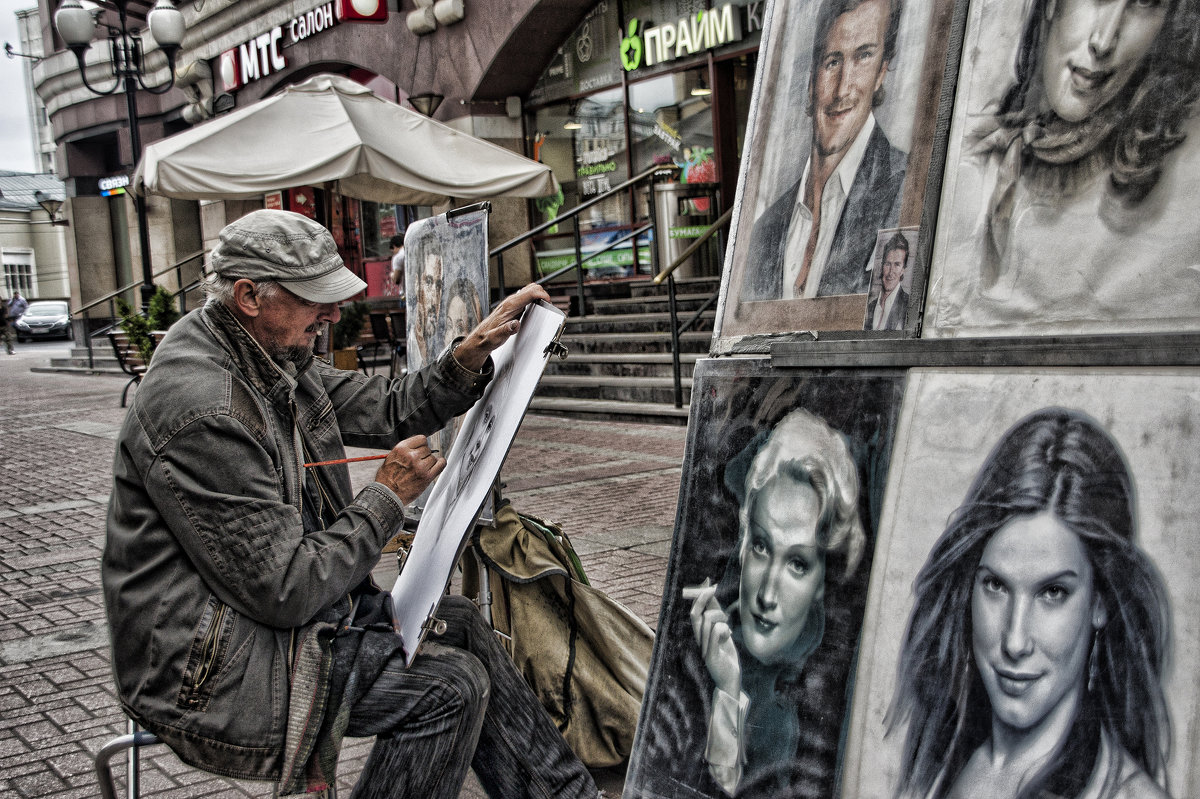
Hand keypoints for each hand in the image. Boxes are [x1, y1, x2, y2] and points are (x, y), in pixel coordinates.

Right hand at [373, 435, 444, 504]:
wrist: (387, 494)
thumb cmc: (386, 479)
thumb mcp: (391, 458)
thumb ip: (404, 451)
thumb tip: (416, 447)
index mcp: (401, 449)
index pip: (421, 439)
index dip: (422, 445)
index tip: (421, 449)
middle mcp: (411, 456)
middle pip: (427, 449)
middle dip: (424, 455)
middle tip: (418, 462)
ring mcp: (420, 466)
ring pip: (433, 458)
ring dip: (429, 462)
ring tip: (422, 468)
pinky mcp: (426, 477)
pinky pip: (441, 465)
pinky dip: (441, 464)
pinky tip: (437, 464)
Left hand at [452, 283, 550, 371]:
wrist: (480, 338)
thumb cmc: (488, 338)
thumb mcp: (496, 338)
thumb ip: (505, 331)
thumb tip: (515, 325)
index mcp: (508, 307)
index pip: (528, 293)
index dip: (541, 295)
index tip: (548, 302)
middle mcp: (510, 302)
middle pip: (530, 288)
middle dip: (542, 293)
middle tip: (548, 304)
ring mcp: (511, 303)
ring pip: (529, 290)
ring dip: (539, 294)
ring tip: (545, 304)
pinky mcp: (513, 306)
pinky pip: (527, 297)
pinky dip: (535, 298)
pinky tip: (537, 306)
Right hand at [686, 580, 740, 696]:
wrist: (730, 681)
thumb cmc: (726, 657)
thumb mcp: (723, 633)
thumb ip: (718, 618)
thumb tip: (713, 597)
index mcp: (700, 635)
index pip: (695, 612)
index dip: (699, 596)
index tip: (707, 581)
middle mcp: (699, 640)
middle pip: (695, 614)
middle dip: (704, 598)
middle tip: (714, 589)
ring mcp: (704, 648)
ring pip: (707, 621)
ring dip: (720, 617)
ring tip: (728, 624)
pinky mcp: (712, 656)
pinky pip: (715, 633)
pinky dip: (723, 629)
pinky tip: (729, 635)